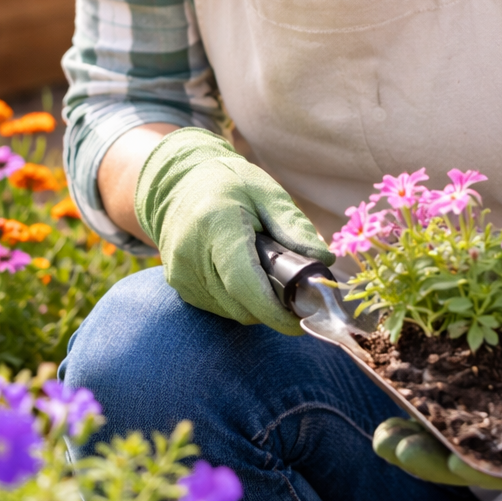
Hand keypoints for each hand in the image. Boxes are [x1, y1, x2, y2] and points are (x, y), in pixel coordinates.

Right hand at [134, 127, 331, 333]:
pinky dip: (239, 301)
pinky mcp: (180, 285)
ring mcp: (182, 273)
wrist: (178, 181)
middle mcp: (191, 255)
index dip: (275, 309)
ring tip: (271, 278)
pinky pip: (219, 307)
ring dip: (257, 306)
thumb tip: (323, 261)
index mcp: (216, 225)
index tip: (303, 319)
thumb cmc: (228, 182)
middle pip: (241, 305)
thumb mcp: (266, 192)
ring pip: (232, 312)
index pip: (244, 283)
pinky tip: (248, 277)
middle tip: (297, 293)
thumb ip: (293, 226)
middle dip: (274, 308)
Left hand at [372, 261, 501, 484]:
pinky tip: (389, 392)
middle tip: (397, 446)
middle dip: (433, 457)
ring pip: (453, 434)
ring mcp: (496, 409)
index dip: (483, 467)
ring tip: (382, 435)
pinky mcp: (479, 384)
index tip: (453, 461)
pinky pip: (446, 399)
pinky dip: (418, 400)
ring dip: (417, 436)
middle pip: (474, 457)